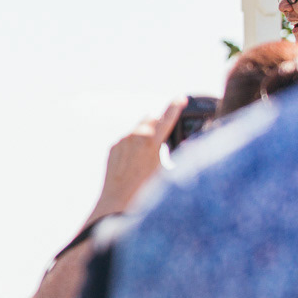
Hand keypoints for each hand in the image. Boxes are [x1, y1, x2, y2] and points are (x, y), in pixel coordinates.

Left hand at [92, 97, 184, 219]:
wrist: (118, 200)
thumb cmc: (147, 190)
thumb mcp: (168, 172)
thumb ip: (175, 155)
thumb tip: (185, 147)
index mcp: (151, 142)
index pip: (167, 118)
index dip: (175, 106)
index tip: (181, 97)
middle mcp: (134, 137)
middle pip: (151, 119)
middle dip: (160, 122)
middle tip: (166, 133)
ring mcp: (121, 141)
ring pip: (138, 129)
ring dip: (147, 134)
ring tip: (151, 154)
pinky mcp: (113, 147)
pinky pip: (127, 140)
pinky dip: (135, 144)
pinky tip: (137, 161)